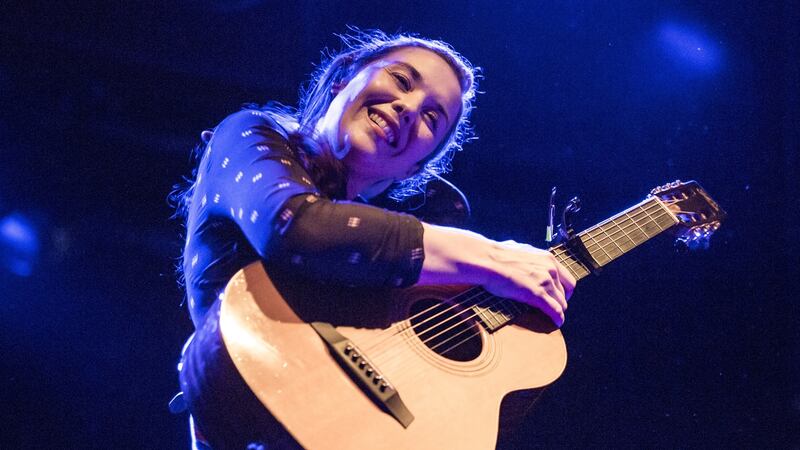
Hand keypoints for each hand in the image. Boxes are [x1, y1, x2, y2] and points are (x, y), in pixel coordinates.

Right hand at [419, 224, 576, 326]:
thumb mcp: (519, 251)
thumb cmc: (497, 256)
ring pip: (561, 303)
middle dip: (562, 302)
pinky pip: (554, 310)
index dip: (565, 291)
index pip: (567, 279)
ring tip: (554, 318)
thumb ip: (528, 258)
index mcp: (548, 259)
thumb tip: (522, 256)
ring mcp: (545, 281)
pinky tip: (557, 323)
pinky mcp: (537, 294)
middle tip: (555, 308)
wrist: (487, 260)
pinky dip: (557, 318)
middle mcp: (551, 269)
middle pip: (566, 292)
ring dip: (558, 311)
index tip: (559, 296)